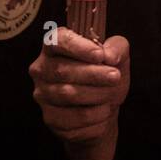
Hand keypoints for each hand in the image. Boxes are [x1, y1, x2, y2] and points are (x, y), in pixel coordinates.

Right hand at [30, 28, 128, 144]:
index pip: (57, 41)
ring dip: (97, 94)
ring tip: (113, 93)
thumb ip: (117, 48)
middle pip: (62, 70)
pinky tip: (104, 109)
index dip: (77, 47)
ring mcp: (43, 95)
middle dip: (93, 73)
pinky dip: (95, 113)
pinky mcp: (50, 118)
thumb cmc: (106, 76)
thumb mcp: (118, 56)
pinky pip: (73, 117)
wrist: (106, 108)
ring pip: (68, 94)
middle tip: (115, 76)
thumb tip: (110, 56)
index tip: (100, 54)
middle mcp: (42, 69)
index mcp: (54, 46)